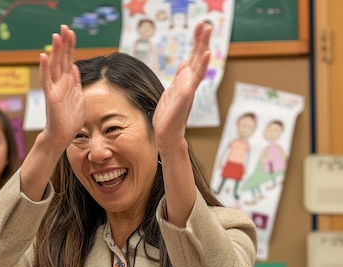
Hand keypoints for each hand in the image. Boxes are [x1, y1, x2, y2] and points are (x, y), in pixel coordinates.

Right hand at [39, 25, 84, 149]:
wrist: (62, 136)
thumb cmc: (70, 121)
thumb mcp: (78, 99)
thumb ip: (76, 83)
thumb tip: (75, 68)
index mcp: (68, 83)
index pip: (69, 60)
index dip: (70, 47)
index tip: (71, 32)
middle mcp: (60, 83)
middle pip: (62, 59)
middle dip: (64, 44)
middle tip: (64, 27)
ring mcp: (54, 89)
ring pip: (54, 66)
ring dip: (55, 51)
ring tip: (56, 36)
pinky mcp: (50, 97)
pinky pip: (46, 81)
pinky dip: (44, 68)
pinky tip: (44, 56)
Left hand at [153, 21, 210, 147]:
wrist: (166, 135)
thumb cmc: (168, 117)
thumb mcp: (170, 93)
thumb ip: (178, 79)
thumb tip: (183, 65)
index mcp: (184, 81)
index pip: (192, 57)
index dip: (196, 42)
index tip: (199, 26)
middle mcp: (189, 83)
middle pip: (196, 56)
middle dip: (201, 39)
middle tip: (206, 23)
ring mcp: (188, 88)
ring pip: (198, 63)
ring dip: (203, 45)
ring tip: (208, 30)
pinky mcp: (186, 95)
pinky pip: (196, 77)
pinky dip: (202, 65)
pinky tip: (206, 53)